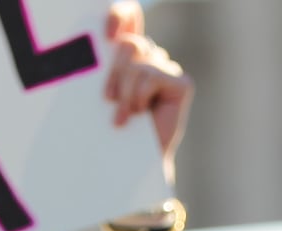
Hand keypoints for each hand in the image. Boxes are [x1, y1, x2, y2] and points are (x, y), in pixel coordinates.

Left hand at [104, 1, 192, 185]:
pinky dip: (140, 95)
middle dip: (114, 73)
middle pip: (129, 43)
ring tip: (121, 116)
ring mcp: (168, 70)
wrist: (131, 165)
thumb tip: (99, 40)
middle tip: (107, 99)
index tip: (106, 32)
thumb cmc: (111, 130)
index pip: (129, 16)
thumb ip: (103, 66)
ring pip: (138, 63)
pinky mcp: (182, 84)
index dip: (120, 15)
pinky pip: (153, 75)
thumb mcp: (101, 93)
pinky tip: (140, 113)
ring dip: (124, 92)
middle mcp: (151, 58)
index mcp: (129, 55)